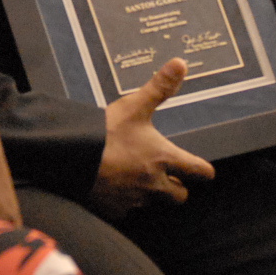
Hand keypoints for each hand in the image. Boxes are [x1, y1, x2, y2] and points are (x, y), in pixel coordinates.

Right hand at [88, 59, 214, 221]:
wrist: (71, 158)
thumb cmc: (105, 133)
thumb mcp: (134, 106)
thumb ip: (159, 87)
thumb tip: (180, 64)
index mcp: (164, 159)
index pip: (200, 172)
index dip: (203, 170)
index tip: (202, 168)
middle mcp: (154, 184)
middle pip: (180, 196)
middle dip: (177, 186)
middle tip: (165, 172)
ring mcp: (134, 200)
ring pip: (153, 203)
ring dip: (149, 193)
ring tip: (134, 176)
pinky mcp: (115, 210)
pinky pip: (127, 210)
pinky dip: (124, 201)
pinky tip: (112, 186)